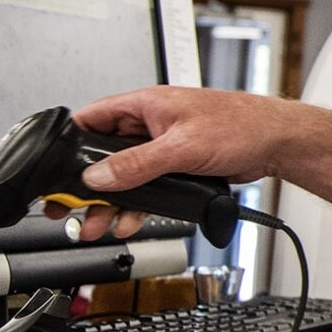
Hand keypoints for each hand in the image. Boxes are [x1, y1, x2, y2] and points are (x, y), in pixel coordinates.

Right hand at [45, 87, 302, 241]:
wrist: (276, 143)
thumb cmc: (241, 125)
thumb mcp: (181, 146)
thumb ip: (137, 164)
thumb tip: (99, 176)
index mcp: (144, 105)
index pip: (92, 120)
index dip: (71, 145)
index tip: (55, 171)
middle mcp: (149, 123)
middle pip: (103, 155)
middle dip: (88, 185)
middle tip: (69, 210)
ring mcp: (162, 145)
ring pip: (124, 175)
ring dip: (110, 201)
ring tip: (96, 226)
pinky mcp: (176, 165)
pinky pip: (146, 186)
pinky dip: (136, 205)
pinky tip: (128, 221)